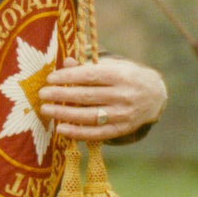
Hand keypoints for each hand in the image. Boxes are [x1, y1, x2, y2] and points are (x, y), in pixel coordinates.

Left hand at [38, 56, 166, 142]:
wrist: (155, 95)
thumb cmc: (125, 76)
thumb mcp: (111, 66)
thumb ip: (88, 66)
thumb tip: (65, 63)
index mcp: (120, 75)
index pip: (90, 76)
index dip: (69, 77)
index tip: (50, 79)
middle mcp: (123, 95)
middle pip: (87, 96)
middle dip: (62, 95)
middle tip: (42, 94)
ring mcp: (124, 114)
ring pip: (90, 116)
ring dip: (65, 114)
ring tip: (46, 110)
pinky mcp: (122, 129)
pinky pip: (97, 133)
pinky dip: (78, 132)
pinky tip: (61, 129)